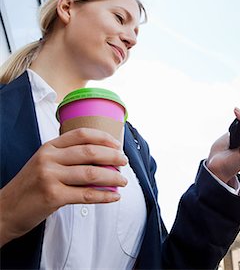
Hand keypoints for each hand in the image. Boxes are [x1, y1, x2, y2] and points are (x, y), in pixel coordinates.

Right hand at [0, 128, 127, 246]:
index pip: (81, 134)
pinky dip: (104, 195)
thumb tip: (101, 157)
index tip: (117, 144)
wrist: (5, 209)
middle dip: (112, 156)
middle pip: (90, 152)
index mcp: (49, 146)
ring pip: (91, 173)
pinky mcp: (53, 196)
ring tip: (122, 181)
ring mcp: (50, 176)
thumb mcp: (44, 162)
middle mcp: (49, 158)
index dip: (103, 137)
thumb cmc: (29, 186)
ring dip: (112, 177)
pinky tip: (113, 196)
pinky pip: (86, 195)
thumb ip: (66, 157)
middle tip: (124, 162)